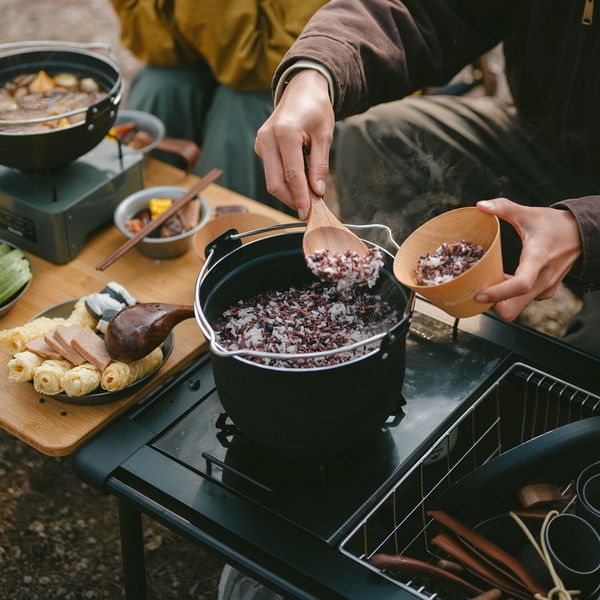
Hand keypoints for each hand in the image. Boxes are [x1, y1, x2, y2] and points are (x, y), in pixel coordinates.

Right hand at [255, 69, 333, 219]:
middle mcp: (267, 138)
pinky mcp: (260, 147)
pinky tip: (299, 178)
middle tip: (308, 209)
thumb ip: (320, 165)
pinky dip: (285, 181)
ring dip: (289, 191)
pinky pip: (271, 172)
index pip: (291, 175)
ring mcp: (261, 143)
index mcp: (284, 133)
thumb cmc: (315, 109)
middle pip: (275, 183)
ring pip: (271, 180)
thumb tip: (317, 191)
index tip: (307, 213)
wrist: (302, 90)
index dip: (299, 197)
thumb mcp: (325, 135)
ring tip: (308, 192)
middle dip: (291, 199)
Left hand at [475, 198, 581, 320]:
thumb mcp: (529, 214)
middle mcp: (543, 280)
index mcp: (538, 259)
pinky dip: (508, 297)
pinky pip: (522, 302)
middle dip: (492, 305)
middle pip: (513, 308)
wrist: (582, 234)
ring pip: (516, 308)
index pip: (520, 285)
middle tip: (476, 291)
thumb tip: (480, 205)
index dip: (498, 294)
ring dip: (499, 301)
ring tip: (485, 283)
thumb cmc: (555, 225)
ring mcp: (545, 289)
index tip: (480, 294)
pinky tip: (500, 281)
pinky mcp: (544, 292)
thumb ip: (504, 207)